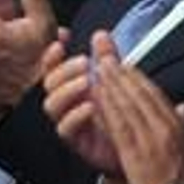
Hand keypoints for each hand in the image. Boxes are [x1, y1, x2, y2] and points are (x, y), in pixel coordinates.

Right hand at [43, 36, 118, 175]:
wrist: (134, 148)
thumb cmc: (121, 114)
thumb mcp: (115, 81)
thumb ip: (106, 57)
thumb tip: (101, 35)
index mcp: (71, 86)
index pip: (52, 67)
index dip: (52, 54)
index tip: (62, 41)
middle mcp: (66, 103)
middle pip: (49, 83)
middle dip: (64, 69)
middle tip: (84, 62)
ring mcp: (68, 121)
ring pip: (52, 105)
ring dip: (68, 90)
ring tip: (87, 82)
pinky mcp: (75, 141)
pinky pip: (65, 129)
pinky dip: (76, 115)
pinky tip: (91, 106)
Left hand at [91, 37, 183, 183]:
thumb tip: (183, 107)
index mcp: (177, 126)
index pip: (154, 95)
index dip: (137, 78)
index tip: (125, 66)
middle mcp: (164, 128)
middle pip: (140, 94)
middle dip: (121, 75)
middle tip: (106, 59)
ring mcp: (150, 140)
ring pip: (128, 106)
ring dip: (112, 86)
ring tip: (99, 71)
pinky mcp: (135, 154)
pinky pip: (119, 126)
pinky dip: (108, 108)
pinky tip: (97, 97)